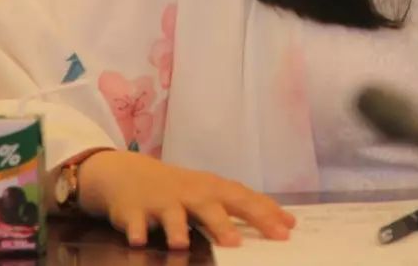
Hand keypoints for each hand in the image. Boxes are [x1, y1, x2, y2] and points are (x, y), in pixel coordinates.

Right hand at [75, 150, 294, 248]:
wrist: (131, 173)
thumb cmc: (182, 190)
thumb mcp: (210, 194)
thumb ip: (240, 209)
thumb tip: (283, 223)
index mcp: (213, 190)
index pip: (244, 201)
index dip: (265, 214)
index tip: (286, 230)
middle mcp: (191, 194)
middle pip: (210, 207)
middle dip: (223, 225)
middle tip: (237, 245)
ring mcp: (162, 201)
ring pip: (172, 215)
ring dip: (177, 229)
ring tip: (181, 244)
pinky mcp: (134, 210)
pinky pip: (135, 222)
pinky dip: (137, 230)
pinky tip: (139, 241)